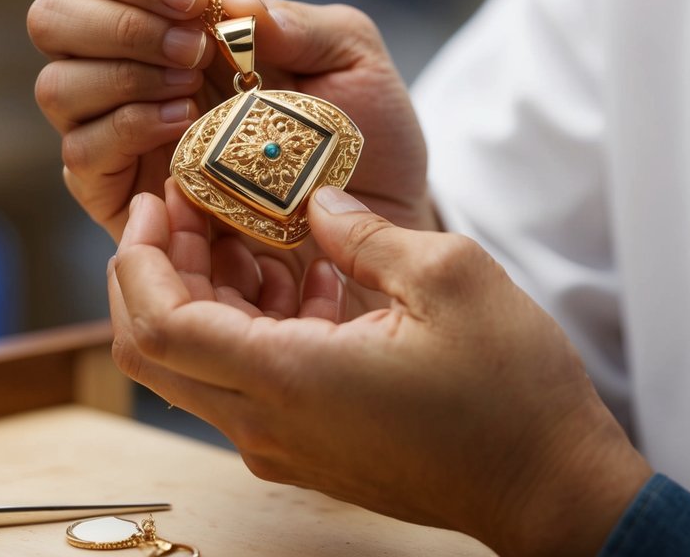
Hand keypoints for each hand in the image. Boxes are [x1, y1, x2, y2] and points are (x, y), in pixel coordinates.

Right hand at [27, 0, 432, 242]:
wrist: (376, 225)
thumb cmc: (364, 136)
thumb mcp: (354, 61)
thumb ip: (301, 23)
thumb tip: (237, 4)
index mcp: (177, 19)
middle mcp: (132, 66)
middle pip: (52, 15)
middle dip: (117, 21)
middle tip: (193, 50)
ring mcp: (120, 131)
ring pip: (56, 85)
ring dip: (120, 76)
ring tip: (192, 91)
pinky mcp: (119, 193)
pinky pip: (80, 153)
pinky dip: (124, 131)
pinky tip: (182, 130)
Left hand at [109, 182, 650, 556]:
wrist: (550, 488)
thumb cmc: (511, 393)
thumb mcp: (448, 278)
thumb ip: (364, 233)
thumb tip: (315, 202)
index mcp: (289, 380)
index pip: (158, 328)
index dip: (139, 259)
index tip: (158, 200)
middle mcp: (268, 426)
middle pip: (158, 351)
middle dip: (156, 269)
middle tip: (188, 205)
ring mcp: (286, 446)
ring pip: (200, 366)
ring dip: (206, 294)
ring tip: (251, 230)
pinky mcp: (310, 450)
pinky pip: (248, 384)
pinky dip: (251, 326)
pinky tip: (309, 278)